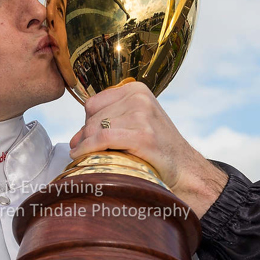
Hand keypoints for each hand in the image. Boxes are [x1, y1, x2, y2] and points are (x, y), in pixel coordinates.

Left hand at [68, 81, 226, 214]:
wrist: (185, 169)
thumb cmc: (157, 149)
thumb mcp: (136, 124)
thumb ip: (109, 122)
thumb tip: (74, 137)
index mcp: (137, 90)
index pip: (93, 103)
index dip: (86, 123)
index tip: (86, 139)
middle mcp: (140, 98)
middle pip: (92, 116)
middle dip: (85, 136)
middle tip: (84, 152)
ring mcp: (142, 115)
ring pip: (95, 127)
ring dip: (85, 145)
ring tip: (85, 157)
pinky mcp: (142, 135)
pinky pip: (102, 138)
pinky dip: (87, 148)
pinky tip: (81, 156)